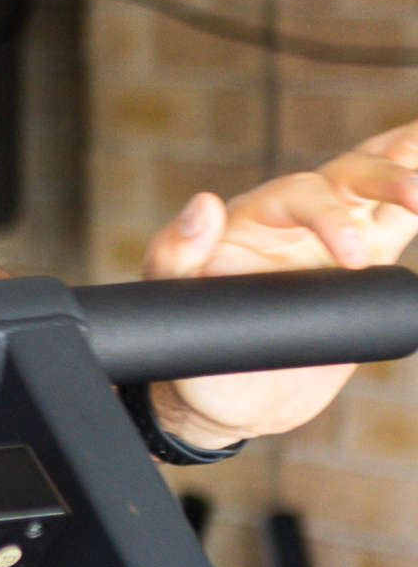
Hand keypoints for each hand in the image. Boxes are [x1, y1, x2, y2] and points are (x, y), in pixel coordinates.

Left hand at [142, 120, 417, 445]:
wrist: (228, 397)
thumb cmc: (193, 351)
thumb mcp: (173, 304)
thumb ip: (175, 255)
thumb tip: (203, 205)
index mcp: (252, 219)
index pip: (298, 195)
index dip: (329, 216)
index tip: (354, 257)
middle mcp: (295, 218)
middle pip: (346, 175)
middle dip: (384, 179)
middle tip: (417, 198)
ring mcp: (333, 238)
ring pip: (376, 188)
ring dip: (408, 169)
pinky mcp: (363, 266)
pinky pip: (395, 223)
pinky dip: (416, 201)